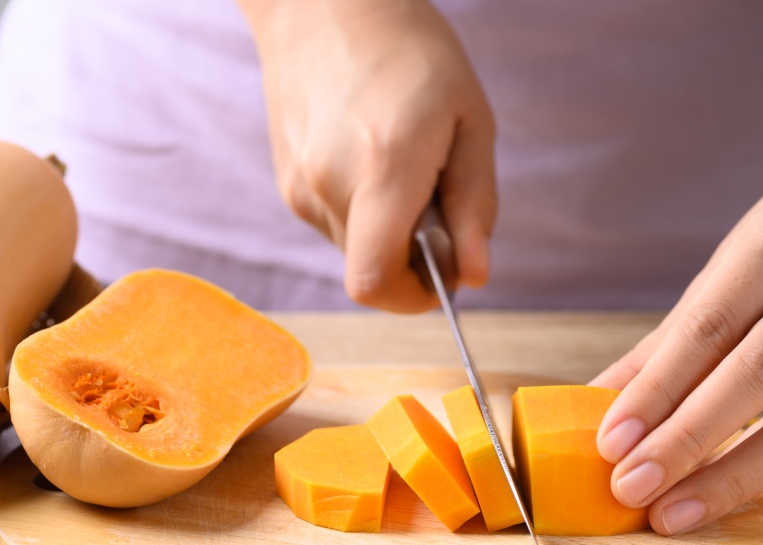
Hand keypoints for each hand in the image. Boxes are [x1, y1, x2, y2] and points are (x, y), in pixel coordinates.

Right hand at [238, 0, 495, 311]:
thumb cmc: (410, 52)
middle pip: (372, 271)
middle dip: (411, 258)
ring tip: (400, 166)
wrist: (324, 6)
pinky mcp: (288, 184)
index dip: (414, 297)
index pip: (375, 282)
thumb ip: (474, 205)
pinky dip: (362, 211)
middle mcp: (330, 185)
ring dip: (386, 231)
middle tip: (434, 199)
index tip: (444, 276)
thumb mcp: (469, 120)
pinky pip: (334, 225)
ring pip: (354, 250)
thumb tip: (475, 275)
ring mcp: (300, 187)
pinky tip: (370, 159)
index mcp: (384, 167)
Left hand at [592, 197, 762, 534]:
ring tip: (672, 512)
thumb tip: (588, 409)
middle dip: (687, 439)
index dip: (657, 390)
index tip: (610, 442)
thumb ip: (660, 350)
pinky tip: (723, 496)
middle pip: (756, 372)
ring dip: (733, 474)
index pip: (707, 328)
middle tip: (631, 488)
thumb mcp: (716, 284)